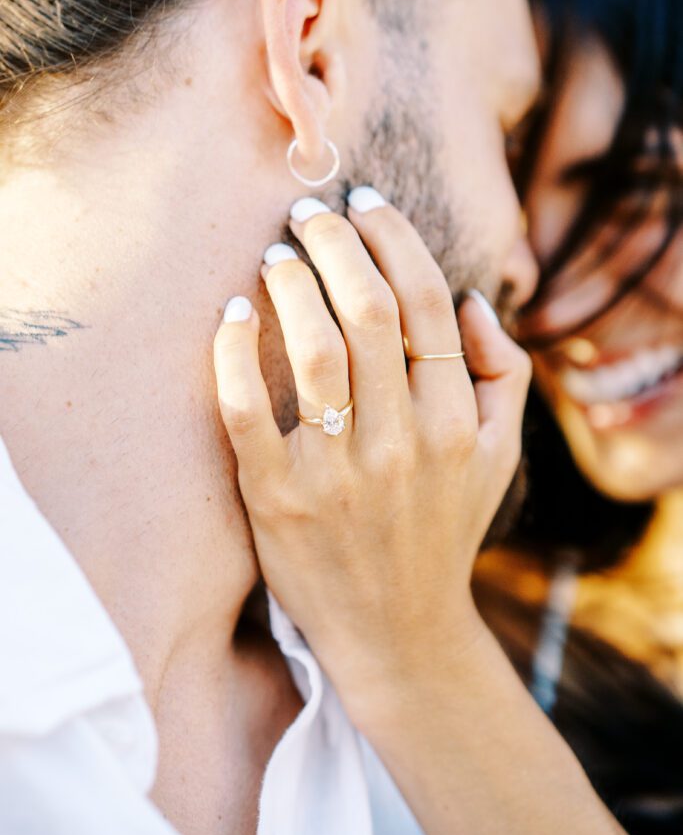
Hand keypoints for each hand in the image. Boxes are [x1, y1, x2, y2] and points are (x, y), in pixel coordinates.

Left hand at [214, 190, 530, 725]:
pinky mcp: (276, 498)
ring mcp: (336, 473)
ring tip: (277, 254)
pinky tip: (231, 312)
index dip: (394, 239)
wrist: (396, 630)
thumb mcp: (501, 457)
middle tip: (309, 212)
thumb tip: (471, 298)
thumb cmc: (443, 530)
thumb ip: (503, 374)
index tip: (365, 203)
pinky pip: (246, 410)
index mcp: (456, 424)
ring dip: (293, 285)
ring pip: (314, 351)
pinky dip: (233, 353)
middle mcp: (401, 443)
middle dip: (337, 242)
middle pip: (370, 312)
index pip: (427, 303)